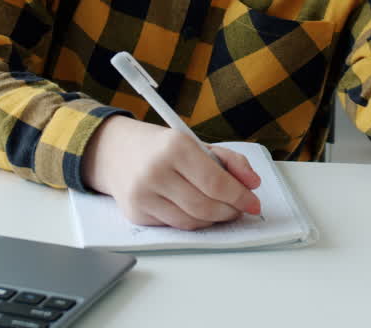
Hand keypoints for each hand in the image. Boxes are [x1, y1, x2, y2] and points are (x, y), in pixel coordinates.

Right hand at [82, 115, 262, 229]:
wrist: (116, 151)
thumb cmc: (162, 148)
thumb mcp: (196, 144)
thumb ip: (230, 161)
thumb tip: (253, 184)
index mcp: (175, 147)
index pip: (215, 182)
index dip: (239, 196)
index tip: (253, 203)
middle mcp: (155, 170)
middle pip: (205, 206)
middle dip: (229, 211)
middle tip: (239, 209)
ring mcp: (142, 194)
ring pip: (191, 221)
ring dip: (213, 220)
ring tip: (221, 211)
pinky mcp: (135, 213)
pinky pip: (174, 226)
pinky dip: (191, 221)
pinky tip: (195, 210)